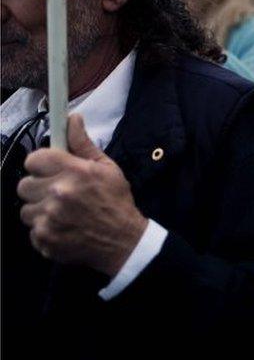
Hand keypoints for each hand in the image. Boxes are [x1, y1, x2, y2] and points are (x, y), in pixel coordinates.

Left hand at [17, 114, 147, 276]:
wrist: (123, 241)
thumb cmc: (116, 202)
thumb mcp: (107, 168)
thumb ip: (83, 144)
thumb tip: (72, 118)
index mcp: (74, 172)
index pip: (34, 159)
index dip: (42, 164)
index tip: (51, 170)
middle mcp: (58, 193)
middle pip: (24, 185)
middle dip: (39, 188)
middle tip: (57, 193)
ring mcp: (49, 218)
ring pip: (26, 208)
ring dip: (40, 210)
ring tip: (61, 212)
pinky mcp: (44, 238)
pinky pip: (31, 229)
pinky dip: (44, 229)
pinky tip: (63, 227)